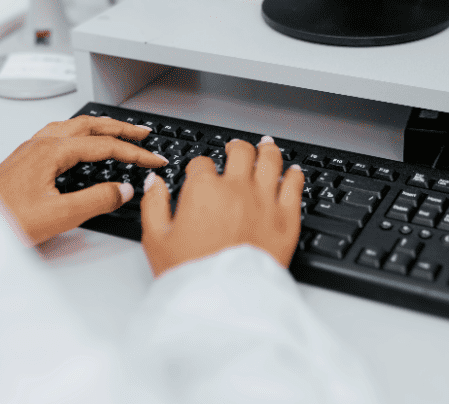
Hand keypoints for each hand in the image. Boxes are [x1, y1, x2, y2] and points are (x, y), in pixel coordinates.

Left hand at [0, 116, 167, 245]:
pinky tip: (79, 142)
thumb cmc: (4, 220)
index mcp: (51, 152)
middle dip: (120, 128)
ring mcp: (30, 150)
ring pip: (72, 126)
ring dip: (99, 127)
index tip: (154, 159)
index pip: (104, 145)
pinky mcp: (23, 159)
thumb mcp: (59, 216)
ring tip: (116, 132)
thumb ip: (96, 200)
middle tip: (143, 133)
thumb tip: (122, 189)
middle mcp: (40, 144)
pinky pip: (58, 134)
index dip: (134, 152)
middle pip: (89, 125)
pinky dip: (79, 133)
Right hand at [140, 137, 304, 276]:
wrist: (223, 302)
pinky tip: (293, 172)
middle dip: (236, 147)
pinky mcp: (286, 219)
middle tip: (236, 148)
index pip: (202, 163)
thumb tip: (154, 183)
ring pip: (270, 160)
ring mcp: (264, 201)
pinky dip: (293, 175)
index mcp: (203, 190)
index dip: (199, 167)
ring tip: (266, 146)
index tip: (200, 173)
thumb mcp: (156, 239)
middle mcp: (236, 188)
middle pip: (241, 152)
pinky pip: (294, 186)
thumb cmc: (190, 274)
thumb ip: (154, 204)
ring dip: (267, 150)